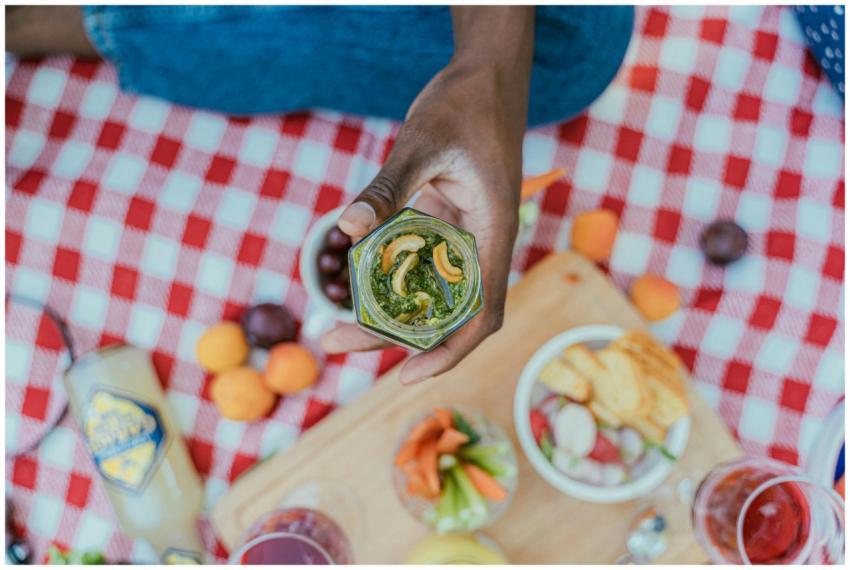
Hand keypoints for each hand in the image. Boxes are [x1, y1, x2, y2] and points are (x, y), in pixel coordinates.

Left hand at [321, 7, 533, 384]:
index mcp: (492, 234)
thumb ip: (387, 189)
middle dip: (396, 337)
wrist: (483, 75)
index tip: (406, 375)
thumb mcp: (421, 143)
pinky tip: (354, 283)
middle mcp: (480, 243)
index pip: (481, 313)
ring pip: (430, 291)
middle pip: (446, 311)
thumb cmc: (464, 104)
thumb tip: (345, 229)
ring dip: (389, 312)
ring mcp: (462, 234)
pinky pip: (419, 262)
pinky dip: (390, 279)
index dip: (449, 351)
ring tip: (336, 326)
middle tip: (336, 343)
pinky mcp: (443, 220)